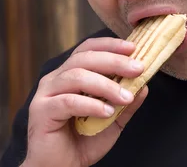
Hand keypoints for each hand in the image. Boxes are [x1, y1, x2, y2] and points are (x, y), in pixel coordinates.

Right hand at [22, 37, 147, 166]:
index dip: (110, 45)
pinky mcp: (42, 111)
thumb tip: (145, 85)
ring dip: (106, 85)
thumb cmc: (82, 141)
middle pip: (84, 58)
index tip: (133, 48)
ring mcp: (46, 94)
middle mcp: (55, 79)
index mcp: (69, 74)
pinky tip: (107, 111)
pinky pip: (68, 101)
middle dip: (114, 61)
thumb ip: (126, 103)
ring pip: (77, 76)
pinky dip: (91, 104)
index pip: (88, 49)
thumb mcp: (112, 120)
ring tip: (126, 97)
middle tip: (137, 69)